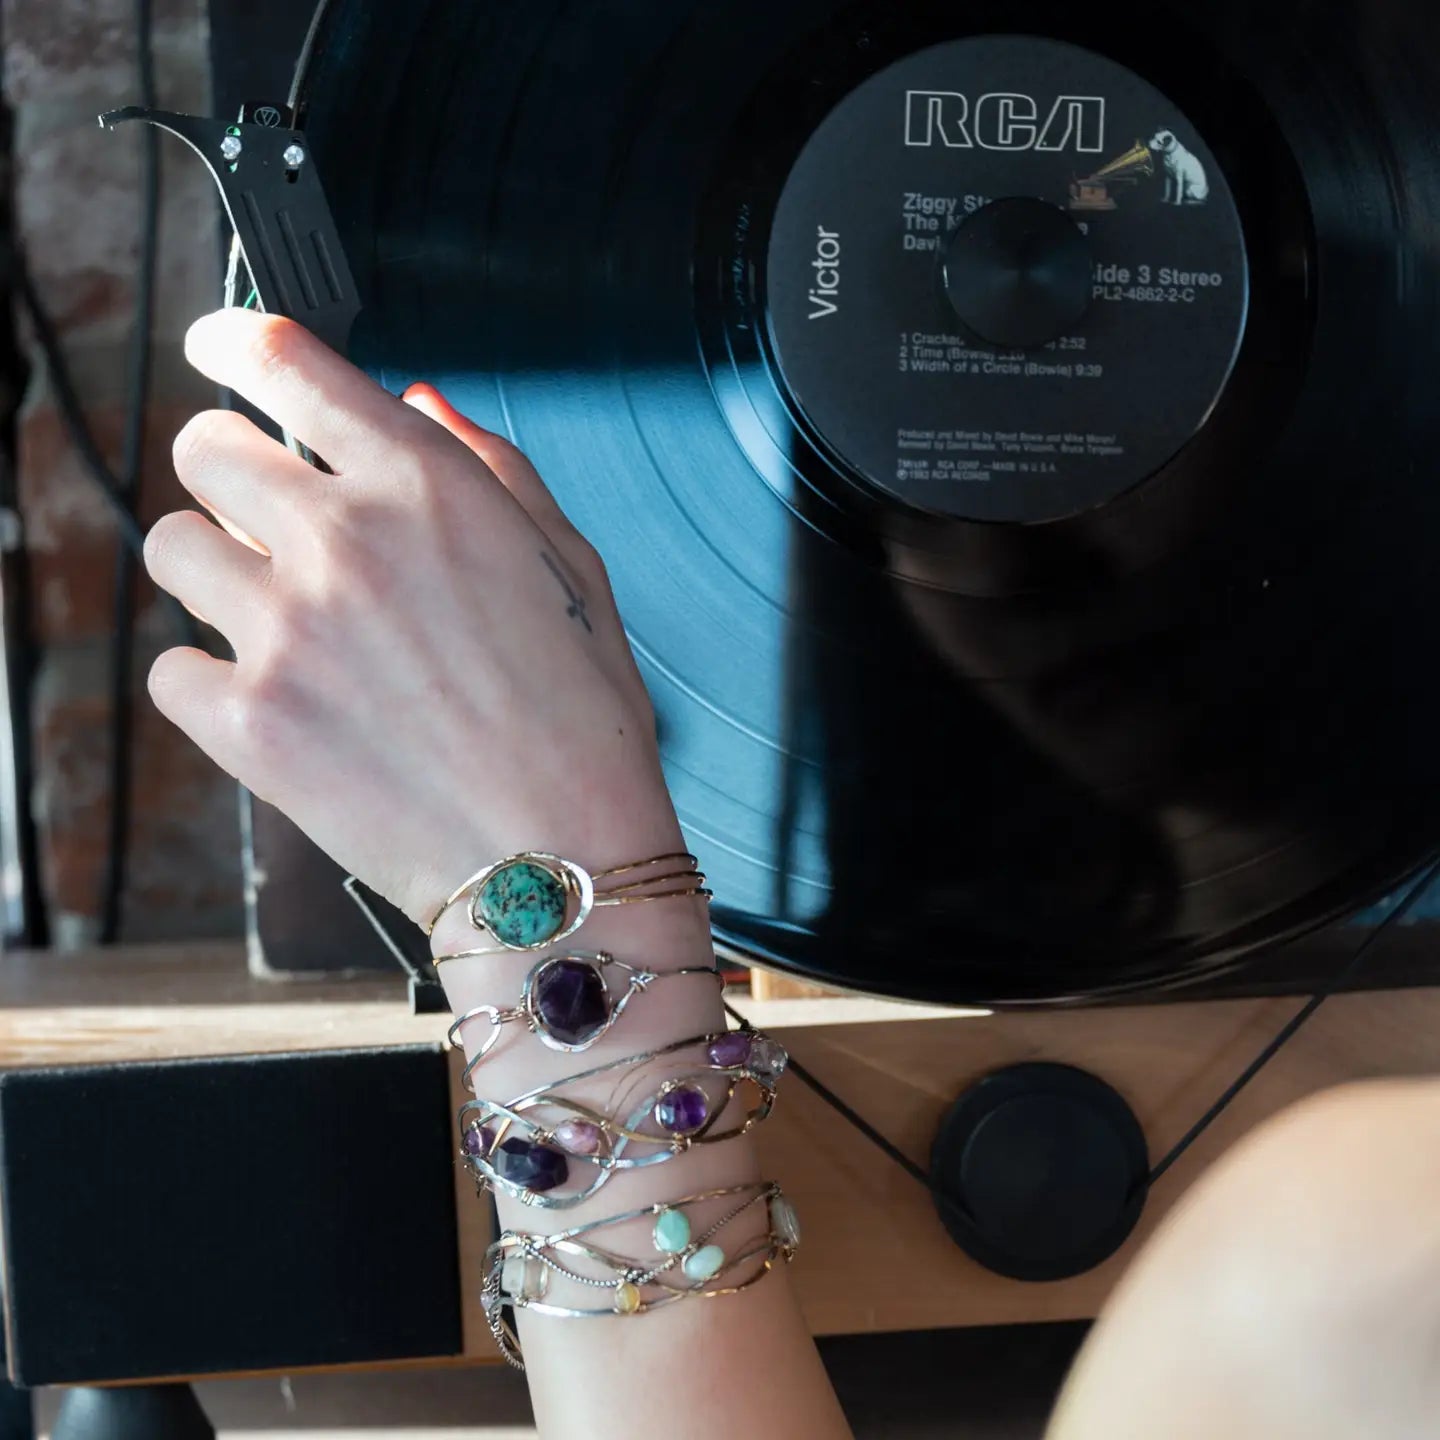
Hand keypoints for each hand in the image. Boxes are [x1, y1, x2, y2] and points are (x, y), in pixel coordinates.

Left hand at [144, 308, 680, 924]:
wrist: (561, 862)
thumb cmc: (581, 727)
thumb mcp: (570, 568)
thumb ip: (490, 466)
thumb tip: (418, 400)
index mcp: (427, 489)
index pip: (285, 362)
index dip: (234, 341)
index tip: (221, 348)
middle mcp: (346, 541)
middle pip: (203, 447)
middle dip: (229, 471)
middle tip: (267, 517)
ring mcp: (288, 630)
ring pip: (171, 549)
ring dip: (216, 574)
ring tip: (281, 623)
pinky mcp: (250, 721)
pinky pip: (171, 670)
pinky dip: (211, 684)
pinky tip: (277, 702)